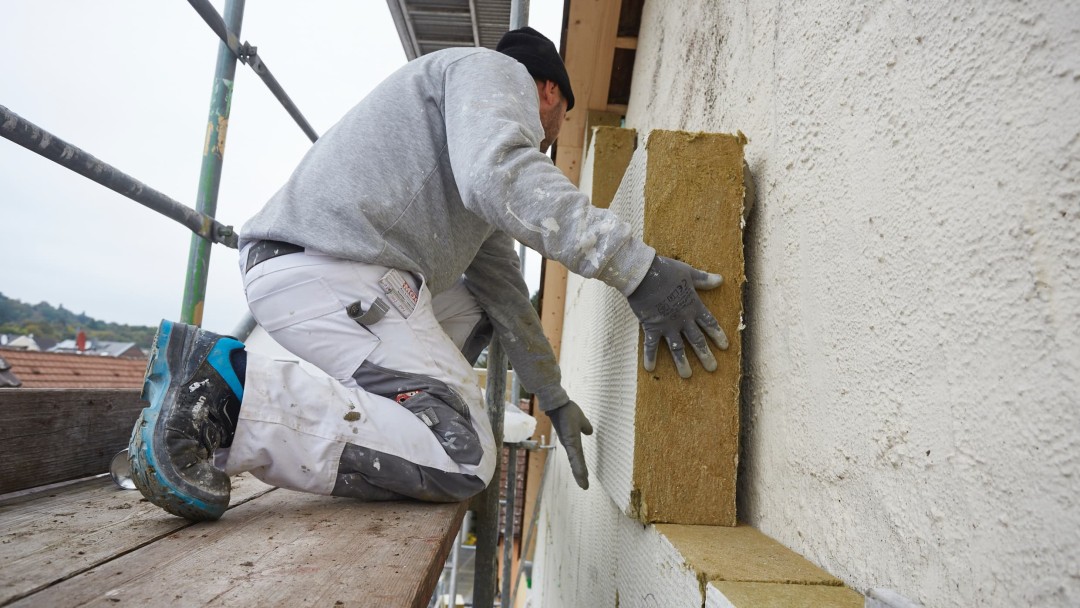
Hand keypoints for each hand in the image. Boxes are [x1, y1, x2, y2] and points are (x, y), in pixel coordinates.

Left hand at [546, 400, 592, 489]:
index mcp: (573, 442)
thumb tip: (590, 432)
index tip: (584, 480)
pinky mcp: (569, 440)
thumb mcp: (581, 420)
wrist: (558, 402)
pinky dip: (578, 463)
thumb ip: (585, 427)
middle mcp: (570, 445)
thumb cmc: (567, 410)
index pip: (578, 458)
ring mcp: (569, 443)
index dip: (580, 469)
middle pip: (576, 463)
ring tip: (583, 484)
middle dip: (580, 475)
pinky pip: (575, 453)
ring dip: (579, 473)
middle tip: (584, 487)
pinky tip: (581, 472)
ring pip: (575, 461)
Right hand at [626, 255, 728, 377]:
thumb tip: (720, 280)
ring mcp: (667, 325)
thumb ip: (703, 280)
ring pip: (678, 348)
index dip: (717, 334)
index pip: (709, 323)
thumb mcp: (688, 273)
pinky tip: (650, 369)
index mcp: (693, 306)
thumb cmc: (667, 271)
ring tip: (687, 376)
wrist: (644, 275)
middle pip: (697, 340)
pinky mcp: (651, 327)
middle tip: (712, 368)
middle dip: (705, 354)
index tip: (724, 347)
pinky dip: (650, 357)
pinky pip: (651, 345)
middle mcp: (683, 319)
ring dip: (682, 362)